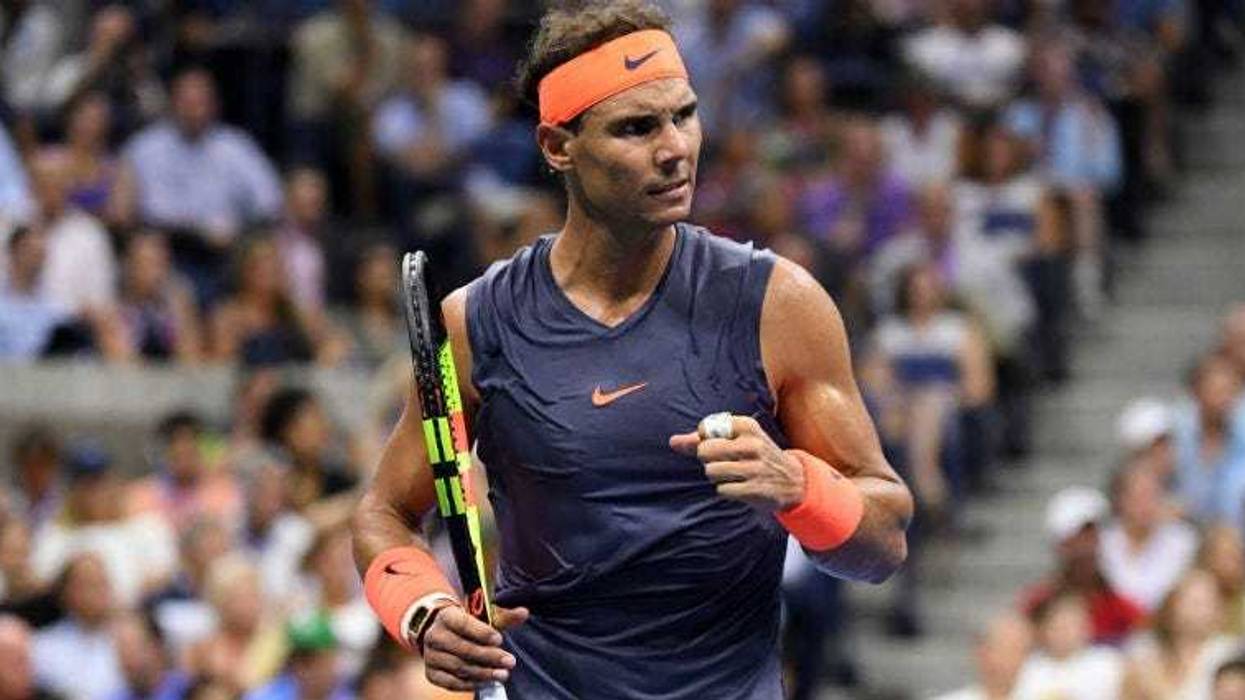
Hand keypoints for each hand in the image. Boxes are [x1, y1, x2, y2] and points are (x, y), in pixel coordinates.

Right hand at [421, 603, 528, 690]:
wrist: (441, 633)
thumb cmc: (467, 624)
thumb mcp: (483, 616)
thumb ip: (503, 616)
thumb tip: (524, 613)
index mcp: (447, 616)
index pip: (463, 624)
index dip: (481, 633)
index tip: (500, 640)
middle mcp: (434, 636)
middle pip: (463, 649)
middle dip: (489, 656)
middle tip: (510, 662)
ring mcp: (431, 656)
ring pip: (459, 667)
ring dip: (483, 673)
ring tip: (502, 675)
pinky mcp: (431, 673)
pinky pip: (451, 682)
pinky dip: (470, 684)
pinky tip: (486, 683)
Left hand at [670, 414, 805, 511]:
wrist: (793, 481)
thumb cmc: (756, 456)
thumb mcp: (737, 440)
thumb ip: (702, 440)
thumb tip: (672, 442)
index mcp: (747, 426)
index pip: (706, 428)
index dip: (705, 440)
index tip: (720, 445)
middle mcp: (752, 444)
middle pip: (704, 450)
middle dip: (708, 460)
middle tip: (725, 462)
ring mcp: (755, 467)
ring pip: (711, 471)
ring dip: (717, 476)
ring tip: (733, 475)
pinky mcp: (755, 489)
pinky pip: (722, 489)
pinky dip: (727, 490)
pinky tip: (740, 487)